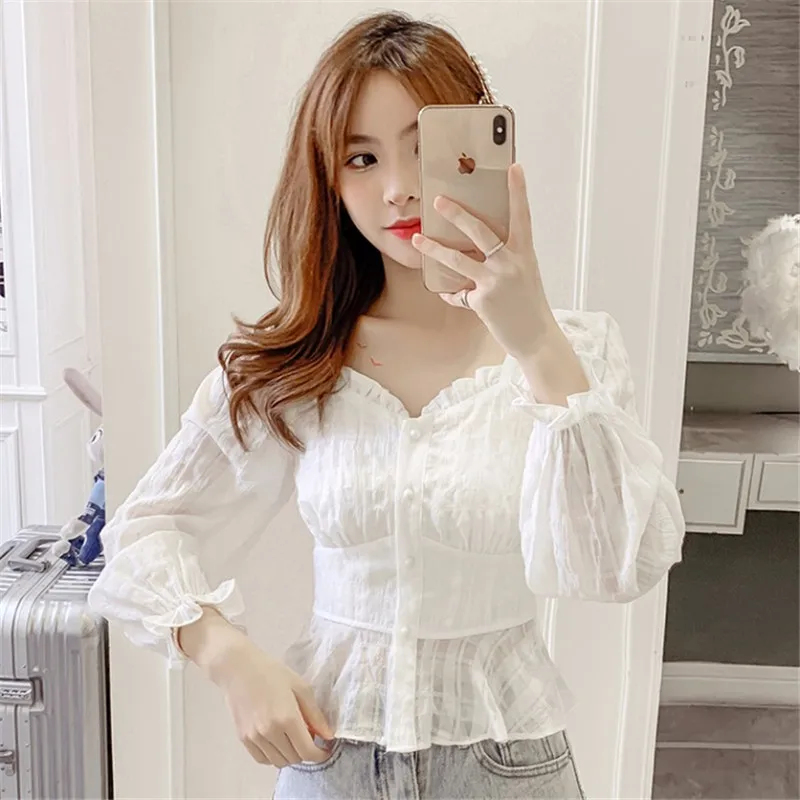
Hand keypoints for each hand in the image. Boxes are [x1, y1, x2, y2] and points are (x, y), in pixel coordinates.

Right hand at [210, 636, 333, 766]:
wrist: (239, 669)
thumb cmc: (272, 673)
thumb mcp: (301, 687)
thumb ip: (316, 715)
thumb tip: (328, 736)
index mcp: (287, 718)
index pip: (307, 751)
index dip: (320, 755)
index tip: (325, 749)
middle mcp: (270, 732)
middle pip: (294, 759)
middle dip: (306, 752)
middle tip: (309, 737)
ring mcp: (254, 737)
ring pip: (278, 762)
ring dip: (290, 755)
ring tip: (293, 738)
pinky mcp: (243, 738)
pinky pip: (262, 759)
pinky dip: (274, 756)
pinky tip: (278, 741)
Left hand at [411, 163, 556, 358]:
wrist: (536, 337)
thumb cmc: (529, 304)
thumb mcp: (524, 274)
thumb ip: (504, 258)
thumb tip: (476, 249)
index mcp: (524, 253)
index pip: (522, 215)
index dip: (518, 191)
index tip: (514, 167)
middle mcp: (510, 263)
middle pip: (480, 232)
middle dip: (457, 214)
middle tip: (438, 200)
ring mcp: (495, 281)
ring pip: (457, 260)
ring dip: (434, 249)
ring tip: (417, 239)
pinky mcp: (482, 300)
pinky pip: (459, 294)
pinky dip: (453, 294)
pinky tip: (447, 294)